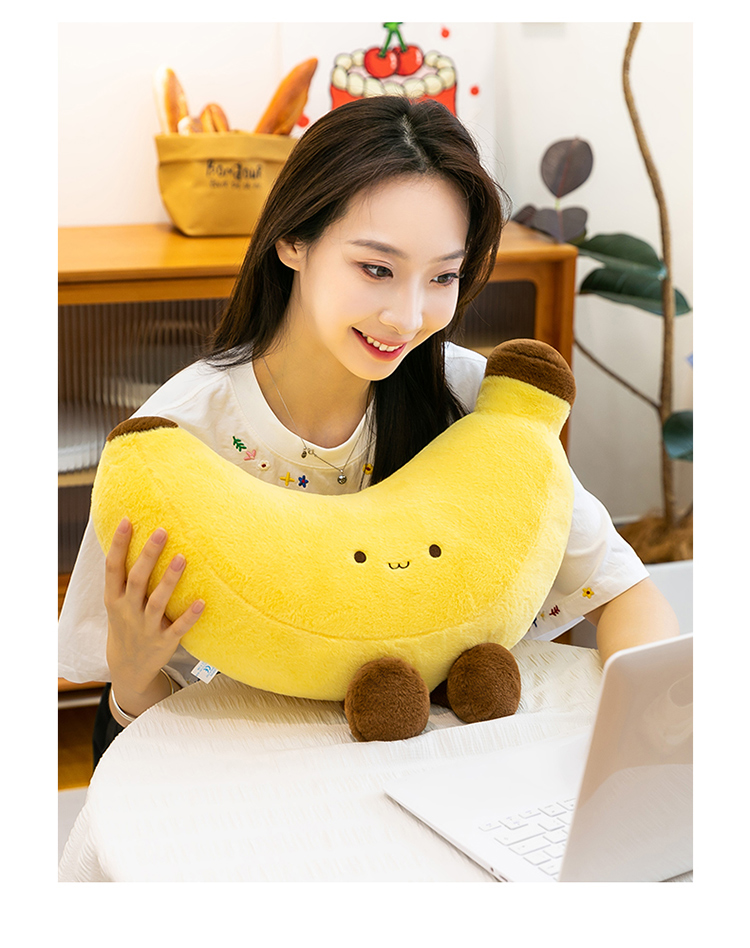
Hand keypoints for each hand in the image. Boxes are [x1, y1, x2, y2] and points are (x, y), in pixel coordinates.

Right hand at [104, 517, 204, 691]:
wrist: (128, 666)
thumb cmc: (126, 621)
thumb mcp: (117, 601)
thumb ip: (124, 575)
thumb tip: (132, 535)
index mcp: (114, 598)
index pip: (113, 568)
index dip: (119, 544)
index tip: (128, 520)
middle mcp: (128, 611)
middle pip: (137, 580)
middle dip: (148, 555)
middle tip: (162, 531)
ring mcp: (146, 627)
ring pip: (157, 602)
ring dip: (169, 580)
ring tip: (183, 558)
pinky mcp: (164, 641)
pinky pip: (178, 628)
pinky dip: (189, 616)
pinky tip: (202, 602)